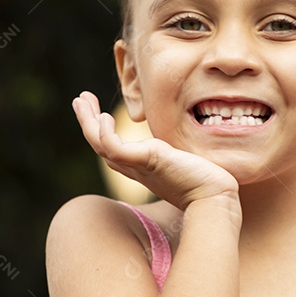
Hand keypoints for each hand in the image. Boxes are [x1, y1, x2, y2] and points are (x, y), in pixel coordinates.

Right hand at [72, 91, 239, 209]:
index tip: (99, 111)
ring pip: (101, 144)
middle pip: (100, 144)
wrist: (214, 197)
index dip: (100, 130)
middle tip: (80, 99)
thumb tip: (183, 145)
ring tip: (83, 100)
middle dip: (88, 121)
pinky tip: (105, 117)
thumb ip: (176, 154)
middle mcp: (135, 168)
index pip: (112, 149)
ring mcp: (138, 166)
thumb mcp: (184, 162)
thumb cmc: (206, 183)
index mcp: (142, 167)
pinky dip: (105, 133)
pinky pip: (114, 148)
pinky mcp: (147, 161)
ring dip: (88, 122)